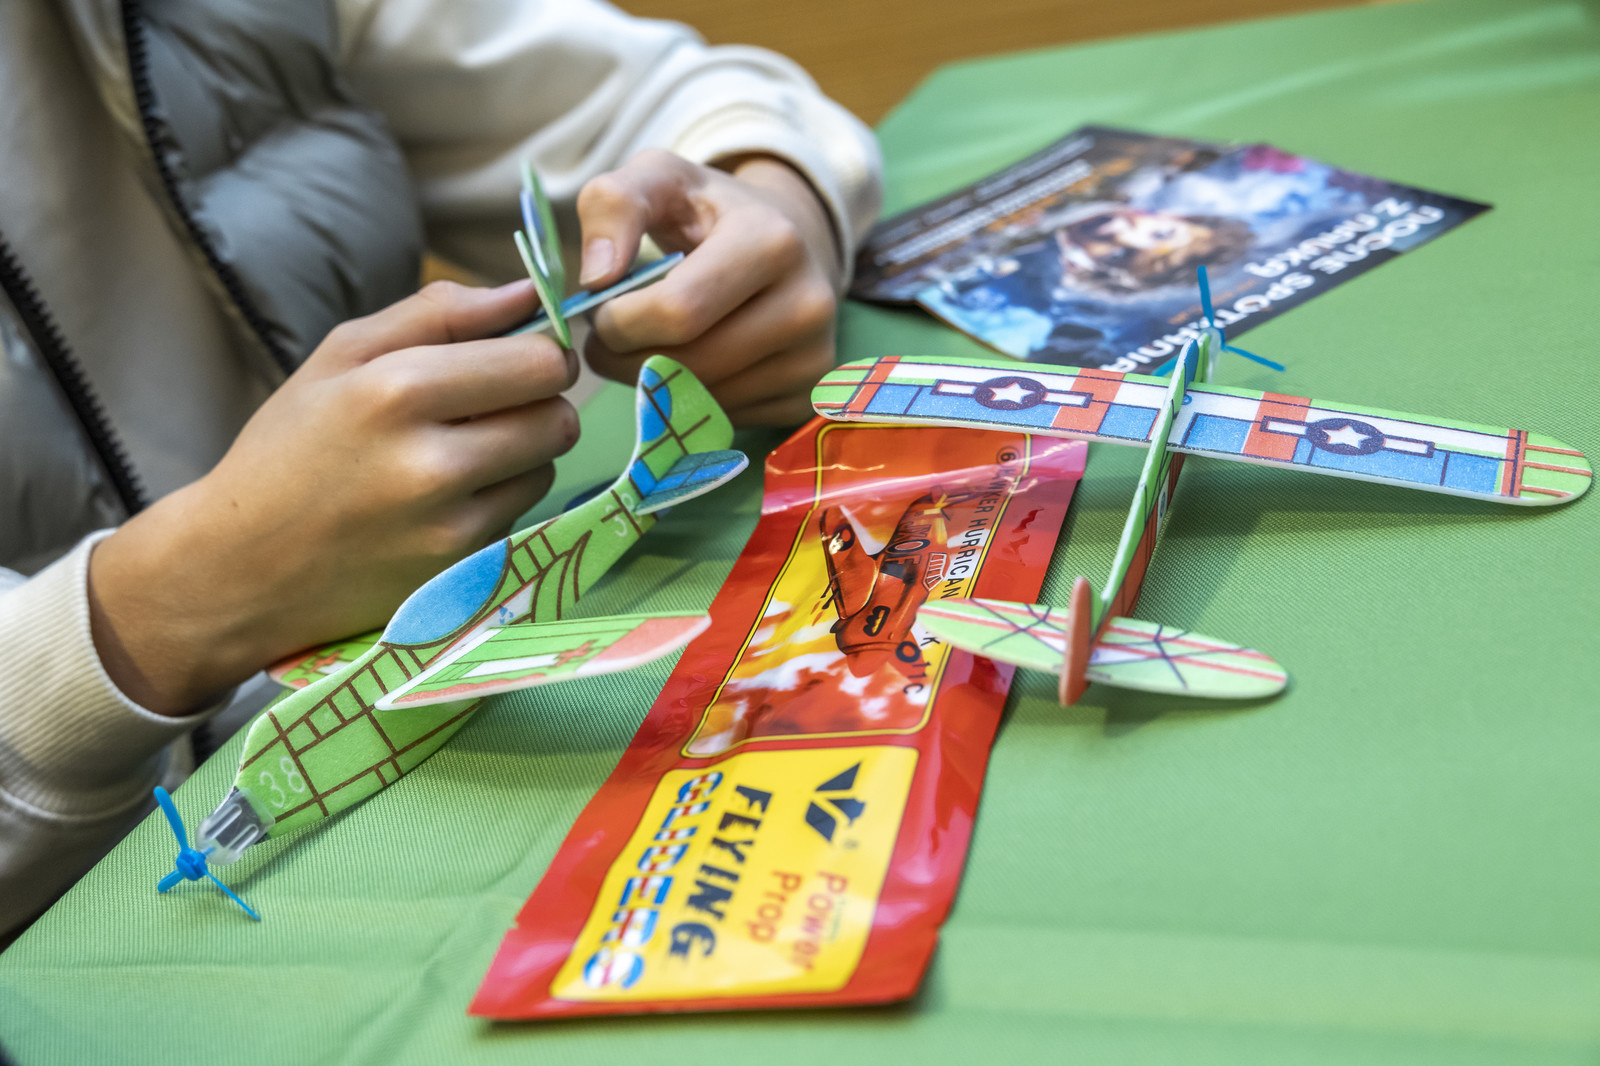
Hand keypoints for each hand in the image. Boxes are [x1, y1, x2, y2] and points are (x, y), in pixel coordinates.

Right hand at [89, 280, 576, 714]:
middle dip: (538, 403)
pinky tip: (446, 498)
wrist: (241, 567)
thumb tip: (527, 292)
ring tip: (460, 452)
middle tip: (492, 405)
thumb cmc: (290, 449)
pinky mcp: (460, 571)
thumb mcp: (341, 355)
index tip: (518, 358)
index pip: (540, 363)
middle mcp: (433, 462)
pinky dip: (498, 498)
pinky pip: (521, 514)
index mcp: (398, 390)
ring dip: (522, 454)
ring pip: (547, 467)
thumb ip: (439, 313)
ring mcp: (451, 526)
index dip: (541, 354)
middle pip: (558, 417)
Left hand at [577, 149, 841, 426]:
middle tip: (605, 341)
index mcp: (773, 242)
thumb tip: (596, 278)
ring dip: (650, 385)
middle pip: (688, 363)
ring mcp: (812, 358)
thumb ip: (613, 204)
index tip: (599, 310)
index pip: (677, 312)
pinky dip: (687, 402)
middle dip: (625, 359)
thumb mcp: (658, 179)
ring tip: (640, 348)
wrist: (787, 245)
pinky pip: (723, 420)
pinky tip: (682, 366)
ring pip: (702, 400)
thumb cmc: (709, 213)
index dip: (618, 321)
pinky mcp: (804, 398)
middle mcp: (808, 305)